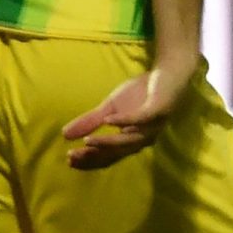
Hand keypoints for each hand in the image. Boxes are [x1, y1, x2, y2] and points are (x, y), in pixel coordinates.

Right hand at [61, 56, 198, 169]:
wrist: (168, 72)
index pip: (109, 157)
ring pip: (129, 140)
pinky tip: (109, 120)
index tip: (69, 160)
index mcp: (132, 140)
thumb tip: (64, 134)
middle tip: (72, 155)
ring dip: (107, 142)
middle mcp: (144, 138)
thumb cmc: (141, 92)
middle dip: (94, 155)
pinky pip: (142, 118)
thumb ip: (91, 121)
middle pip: (117, 153)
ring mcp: (153, 125)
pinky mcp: (159, 109)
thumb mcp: (111, 107)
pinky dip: (125, 120)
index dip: (89, 160)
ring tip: (87, 141)